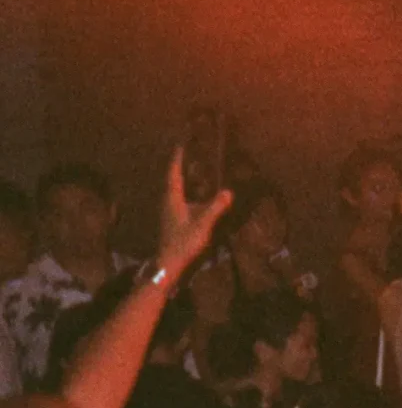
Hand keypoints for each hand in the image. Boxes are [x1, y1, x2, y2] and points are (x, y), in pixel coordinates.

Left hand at [155, 148, 232, 277]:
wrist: (168, 263)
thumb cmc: (183, 241)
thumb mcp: (203, 223)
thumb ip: (215, 207)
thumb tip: (229, 191)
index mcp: (172, 198)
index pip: (174, 173)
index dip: (178, 159)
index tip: (182, 144)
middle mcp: (167, 201)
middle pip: (172, 179)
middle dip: (180, 166)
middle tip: (190, 154)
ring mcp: (168, 211)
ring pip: (175, 189)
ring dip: (183, 179)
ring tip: (194, 171)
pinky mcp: (171, 219)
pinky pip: (178, 198)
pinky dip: (186, 191)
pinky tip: (195, 195)